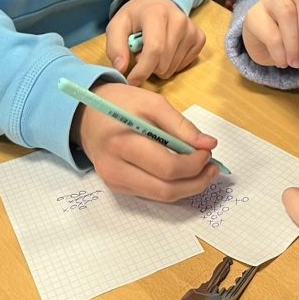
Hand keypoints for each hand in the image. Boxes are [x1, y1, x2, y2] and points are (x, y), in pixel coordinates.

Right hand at [75, 80, 219, 200]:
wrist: (85, 114)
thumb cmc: (120, 104)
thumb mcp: (152, 102)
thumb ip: (181, 125)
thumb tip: (209, 144)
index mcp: (123, 144)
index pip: (167, 167)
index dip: (194, 164)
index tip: (208, 151)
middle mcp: (115, 169)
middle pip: (165, 190)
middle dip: (196, 182)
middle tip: (213, 168)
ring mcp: (114, 182)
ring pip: (160, 197)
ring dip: (187, 187)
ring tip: (203, 171)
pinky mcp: (117, 187)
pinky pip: (151, 193)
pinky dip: (172, 186)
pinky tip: (183, 173)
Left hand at [107, 0, 204, 85]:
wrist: (157, 2)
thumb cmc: (135, 17)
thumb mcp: (117, 26)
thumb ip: (115, 47)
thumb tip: (121, 68)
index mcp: (156, 13)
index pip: (154, 50)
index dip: (142, 70)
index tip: (131, 81)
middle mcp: (178, 20)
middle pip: (163, 63)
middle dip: (148, 67)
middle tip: (140, 54)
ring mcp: (191, 29)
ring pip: (172, 68)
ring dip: (158, 66)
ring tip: (152, 50)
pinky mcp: (199, 38)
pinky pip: (183, 66)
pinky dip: (171, 65)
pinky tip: (165, 51)